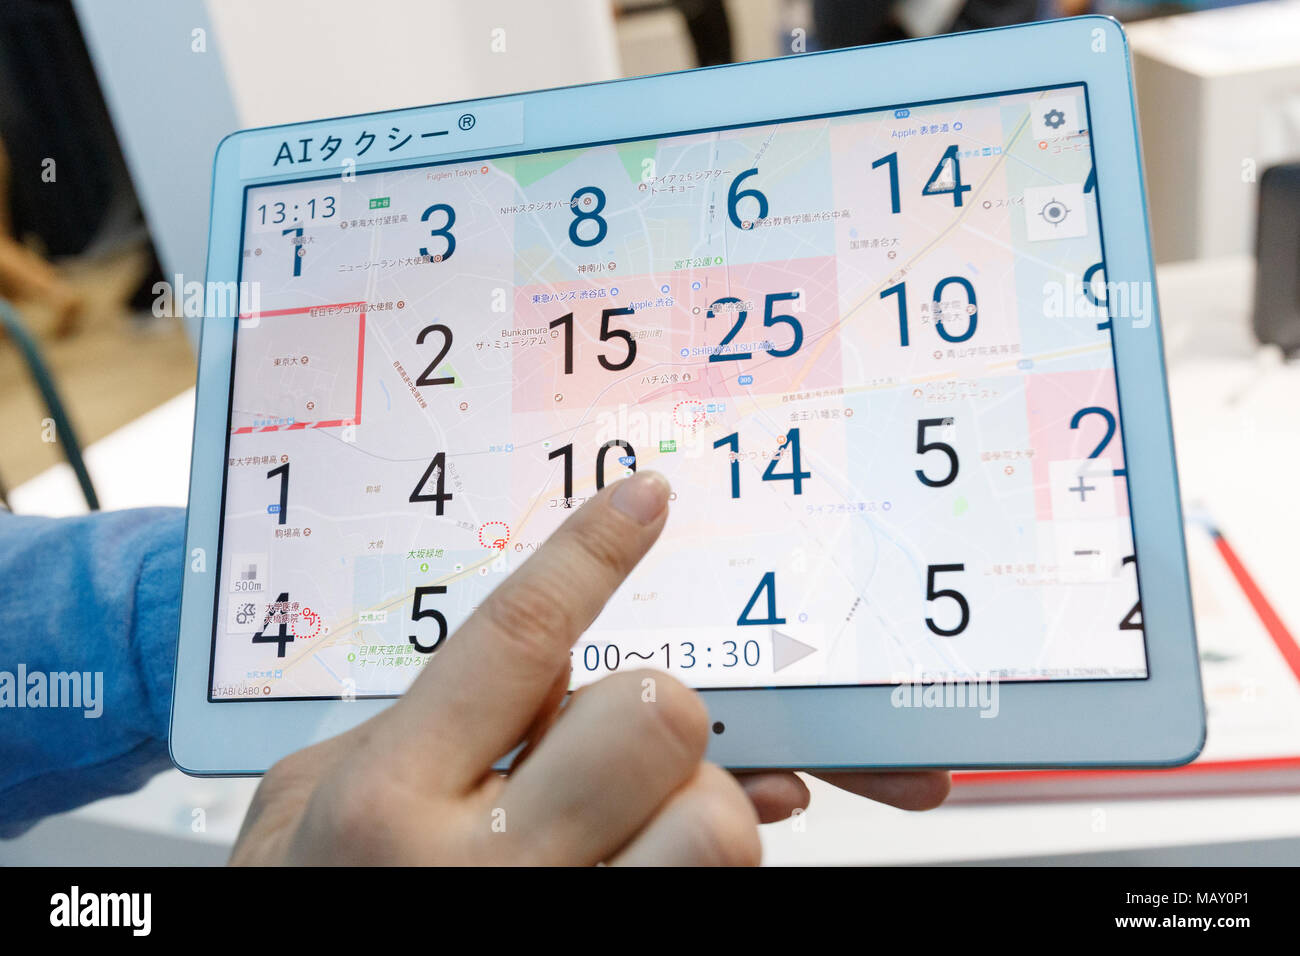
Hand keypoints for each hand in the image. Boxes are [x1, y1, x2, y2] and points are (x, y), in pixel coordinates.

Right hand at [231, 471, 762, 864]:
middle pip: (651, 718)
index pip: (517, 637)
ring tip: (641, 815)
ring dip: (692, 798)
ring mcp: (556, 925)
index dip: (592, 552)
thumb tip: (557, 677)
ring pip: (713, 820)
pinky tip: (650, 854)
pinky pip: (717, 890)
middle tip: (613, 735)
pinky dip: (699, 855)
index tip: (643, 501)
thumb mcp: (310, 798)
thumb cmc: (309, 895)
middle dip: (649, 709)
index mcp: (387, 798)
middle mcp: (479, 869)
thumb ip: (428, 722)